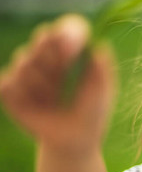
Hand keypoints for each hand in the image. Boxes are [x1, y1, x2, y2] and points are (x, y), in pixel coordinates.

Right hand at [0, 14, 114, 151]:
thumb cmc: (93, 114)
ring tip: (52, 99)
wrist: (77, 141)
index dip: (67, 32)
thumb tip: (100, 46)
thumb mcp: (103, 90)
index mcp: (70, 56)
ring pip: (24, 60)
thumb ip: (103, 68)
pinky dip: (21, 93)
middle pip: (42, 37)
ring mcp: (27, 75)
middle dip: (53, 52)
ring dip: (41, 80)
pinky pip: (8, 83)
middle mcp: (47, 60)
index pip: (66, 29)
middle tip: (64, 70)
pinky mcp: (11, 93)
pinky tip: (35, 105)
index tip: (74, 47)